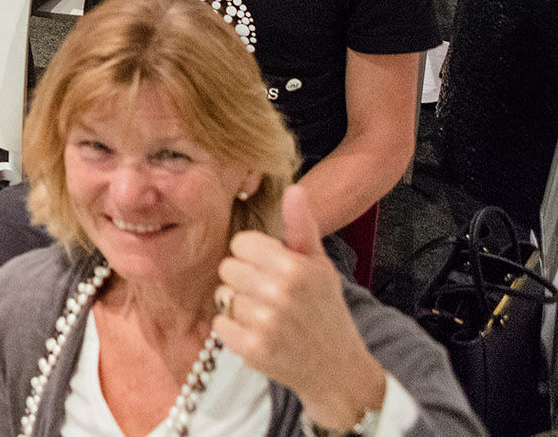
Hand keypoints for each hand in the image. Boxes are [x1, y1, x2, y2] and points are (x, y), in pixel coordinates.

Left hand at [215, 186, 389, 431]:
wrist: (337, 369)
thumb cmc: (324, 309)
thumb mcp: (319, 265)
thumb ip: (302, 227)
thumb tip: (294, 189)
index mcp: (295, 267)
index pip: (241, 243)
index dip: (253, 256)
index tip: (271, 270)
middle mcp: (280, 293)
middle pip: (228, 268)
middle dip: (244, 280)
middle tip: (270, 296)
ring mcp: (265, 323)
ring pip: (223, 296)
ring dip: (239, 306)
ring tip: (267, 317)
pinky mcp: (252, 349)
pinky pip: (220, 324)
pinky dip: (233, 330)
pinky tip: (257, 334)